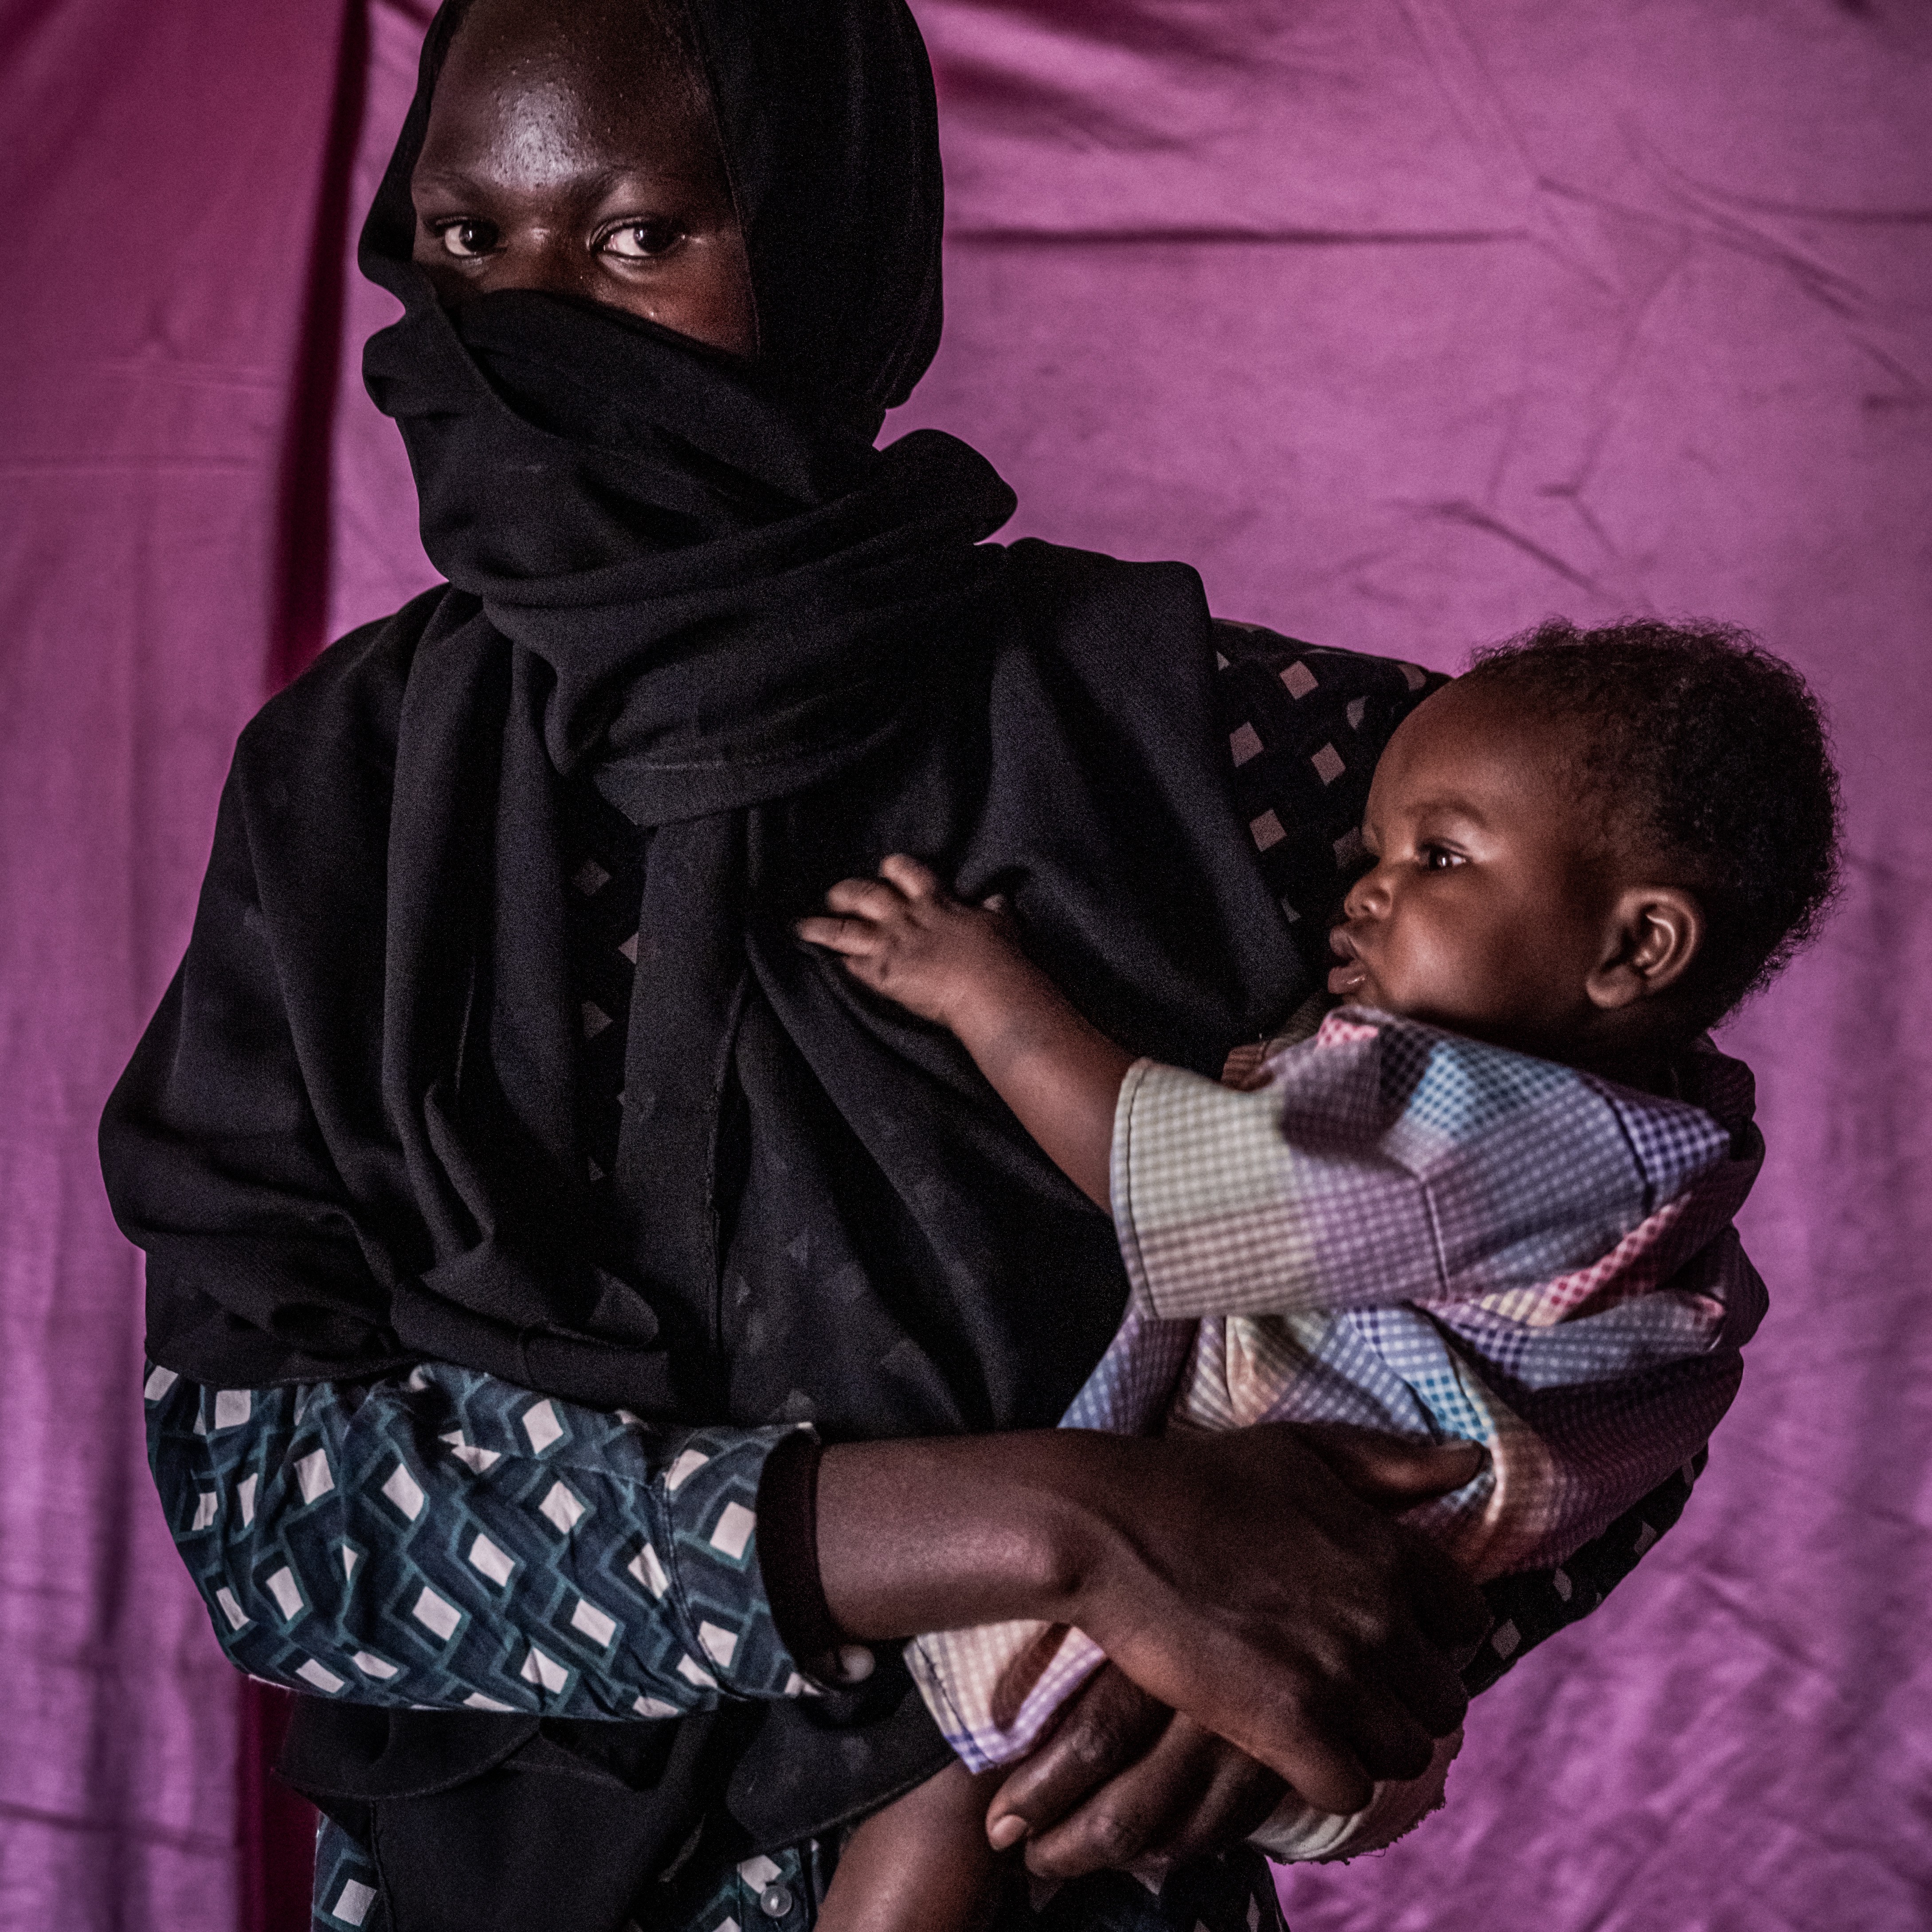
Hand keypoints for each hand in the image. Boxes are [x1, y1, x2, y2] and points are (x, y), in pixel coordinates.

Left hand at [795, 854, 1034, 1033]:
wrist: (989, 988)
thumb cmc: (1000, 957)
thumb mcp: (1002, 924)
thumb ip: (995, 910)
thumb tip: (998, 899)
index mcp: (935, 903)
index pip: (907, 872)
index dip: (892, 868)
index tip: (885, 868)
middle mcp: (906, 918)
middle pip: (866, 893)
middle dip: (847, 891)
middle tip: (835, 893)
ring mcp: (891, 945)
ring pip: (844, 928)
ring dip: (820, 926)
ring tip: (800, 925)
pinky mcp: (882, 974)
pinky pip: (851, 965)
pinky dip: (839, 964)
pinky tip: (826, 964)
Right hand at [981, 1430, 1489, 1871]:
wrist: (1109, 1526)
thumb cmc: (1197, 1480)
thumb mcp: (1301, 1451)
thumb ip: (1390, 1463)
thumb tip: (1472, 1461)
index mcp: (1389, 1549)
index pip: (1467, 1622)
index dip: (1430, 1634)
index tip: (1386, 1636)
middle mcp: (1379, 1615)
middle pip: (1444, 1700)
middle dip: (1402, 1699)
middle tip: (1349, 1690)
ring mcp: (1337, 1673)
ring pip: (1405, 1752)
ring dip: (1367, 1745)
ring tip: (1321, 1724)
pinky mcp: (1288, 1724)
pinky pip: (1349, 1789)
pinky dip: (1323, 1778)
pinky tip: (1288, 1749)